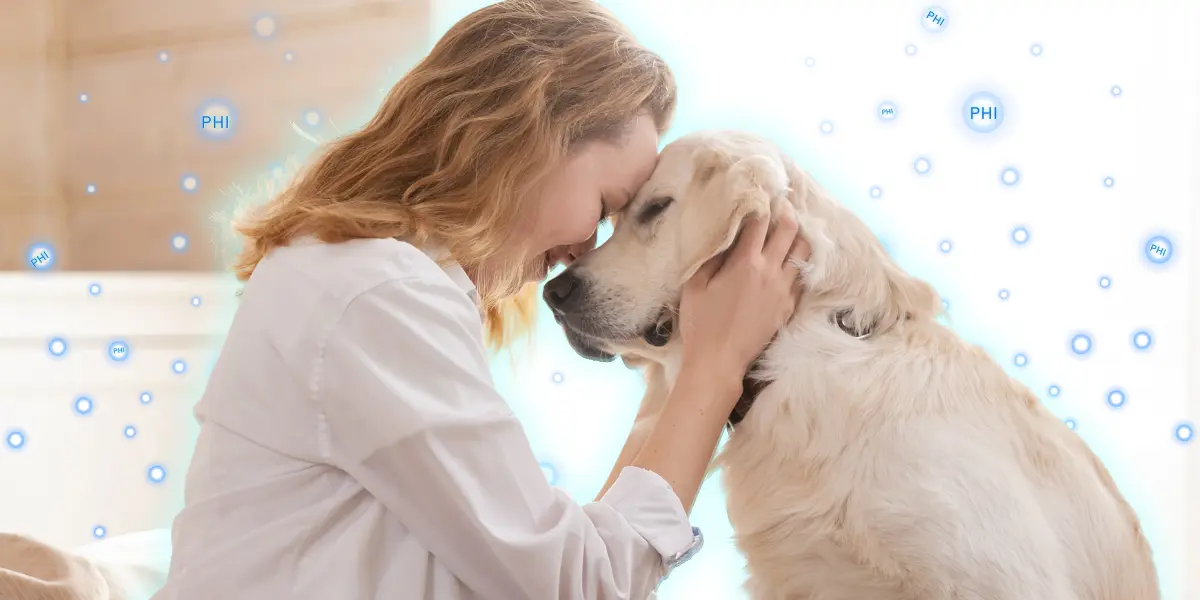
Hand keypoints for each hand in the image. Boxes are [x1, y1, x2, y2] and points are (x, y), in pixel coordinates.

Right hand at [677, 214, 808, 397]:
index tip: (759, 195)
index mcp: (745, 263)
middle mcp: (770, 272)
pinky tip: (792, 260)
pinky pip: (802, 277)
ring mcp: (783, 290)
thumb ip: (710, 257)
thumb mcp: (695, 285)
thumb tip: (722, 236)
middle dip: (786, 213)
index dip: (761, 205)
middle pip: (789, 231)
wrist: (720, 361)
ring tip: (790, 230)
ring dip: (797, 237)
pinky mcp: (789, 307)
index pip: (760, 223)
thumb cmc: (701, 323)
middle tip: (781, 205)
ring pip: (802, 252)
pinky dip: (799, 263)